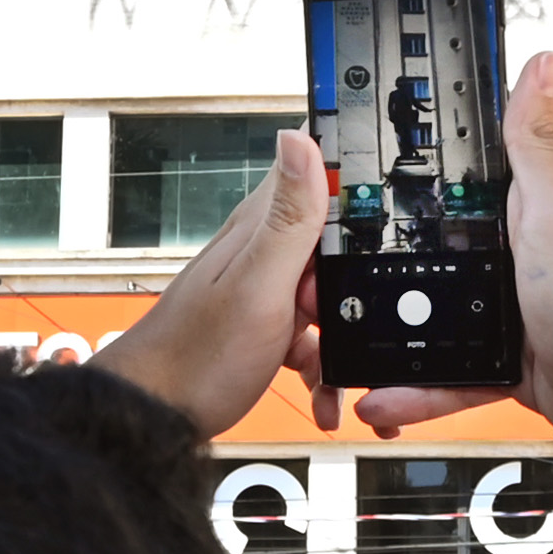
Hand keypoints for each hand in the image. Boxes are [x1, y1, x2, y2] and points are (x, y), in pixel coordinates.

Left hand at [96, 126, 340, 434]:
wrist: (158, 416)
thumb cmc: (197, 355)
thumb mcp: (257, 284)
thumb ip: (288, 217)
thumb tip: (299, 137)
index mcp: (263, 227)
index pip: (316, 168)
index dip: (357, 166)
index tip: (394, 182)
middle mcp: (265, 249)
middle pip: (338, 237)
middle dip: (364, 268)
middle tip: (363, 304)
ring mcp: (266, 288)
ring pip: (331, 292)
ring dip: (345, 330)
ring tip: (343, 363)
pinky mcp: (267, 324)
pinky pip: (313, 335)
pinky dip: (324, 364)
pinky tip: (324, 392)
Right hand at [347, 53, 552, 473]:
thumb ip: (536, 145)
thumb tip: (542, 61)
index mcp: (530, 212)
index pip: (466, 177)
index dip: (420, 171)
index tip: (368, 171)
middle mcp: (519, 257)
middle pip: (437, 248)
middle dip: (388, 261)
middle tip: (338, 268)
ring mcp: (510, 312)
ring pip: (435, 316)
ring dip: (393, 336)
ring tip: (349, 343)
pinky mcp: (505, 361)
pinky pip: (448, 371)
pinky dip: (418, 386)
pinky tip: (385, 394)